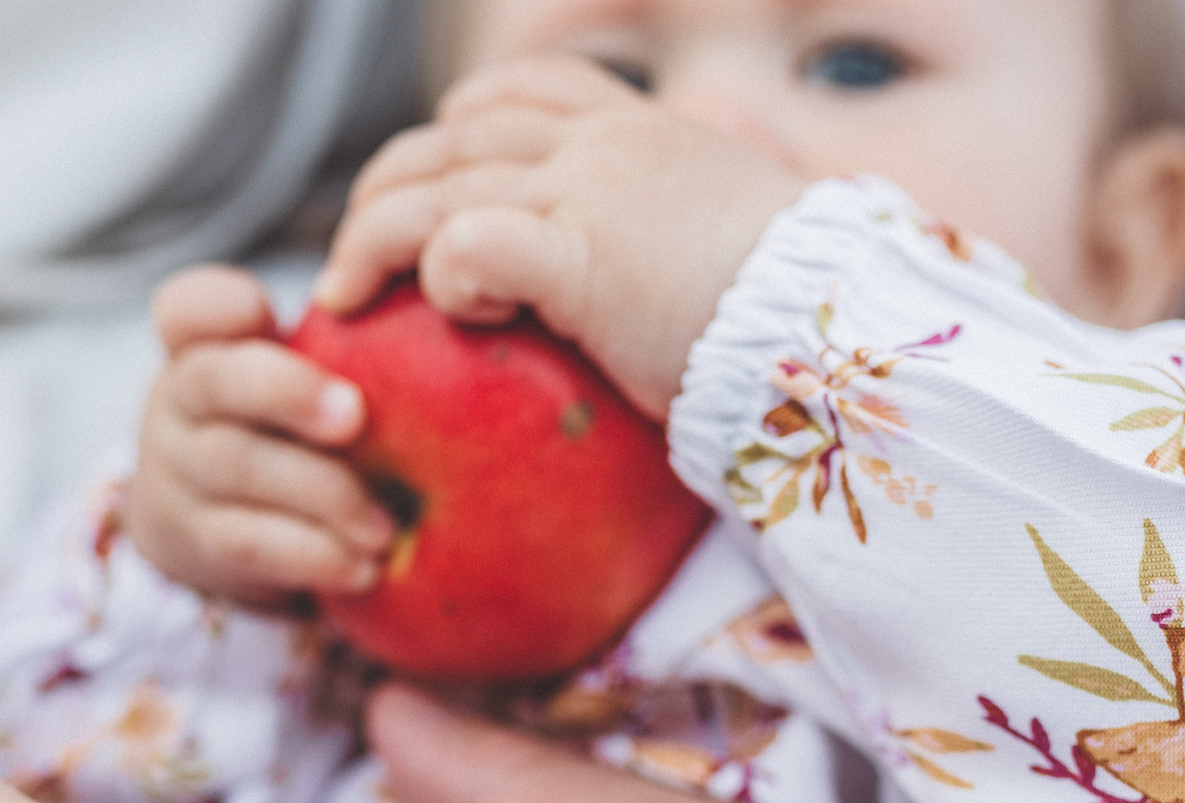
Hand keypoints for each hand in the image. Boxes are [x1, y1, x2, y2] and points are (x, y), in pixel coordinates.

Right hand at [125, 265, 398, 602]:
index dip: (219, 303)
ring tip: (385, 527)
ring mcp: (178, 473)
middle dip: (289, 392)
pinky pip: (250, 542)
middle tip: (355, 416)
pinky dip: (313, 554)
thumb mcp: (292, 383)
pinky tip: (365, 568)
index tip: (261, 311)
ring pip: (240, 466)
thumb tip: (441, 320)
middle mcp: (179, 402)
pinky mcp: (195, 541)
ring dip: (323, 494)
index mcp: (204, 346)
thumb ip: (334, 348)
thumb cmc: (284, 434)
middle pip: (219, 382)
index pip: (190, 306)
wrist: (214, 530)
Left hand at [317, 58, 805, 416]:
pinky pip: (465, 242)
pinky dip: (439, 275)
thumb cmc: (796, 313)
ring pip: (435, 186)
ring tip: (346, 294)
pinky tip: (454, 313)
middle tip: (351, 254)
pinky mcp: (573, 254)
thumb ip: (678, 242)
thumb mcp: (728, 249)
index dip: (460, 124)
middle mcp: (604, 143)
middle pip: (454, 137)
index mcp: (640, 133)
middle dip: (384, 186)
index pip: (526, 92)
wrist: (838, 328)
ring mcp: (584, 189)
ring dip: (373, 238)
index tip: (433, 169)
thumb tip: (667, 284)